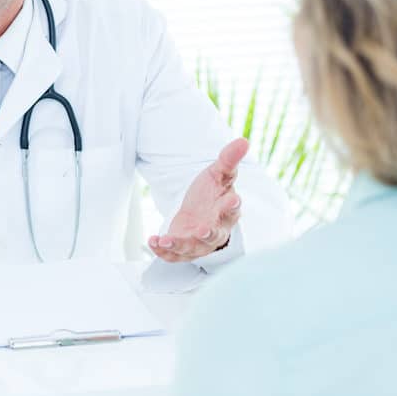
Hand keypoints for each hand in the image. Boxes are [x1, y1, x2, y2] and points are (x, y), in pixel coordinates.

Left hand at [148, 138, 245, 262]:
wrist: (199, 212)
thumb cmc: (212, 194)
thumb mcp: (218, 174)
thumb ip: (228, 159)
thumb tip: (243, 140)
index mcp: (227, 211)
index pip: (232, 209)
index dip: (232, 205)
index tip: (233, 200)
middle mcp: (215, 230)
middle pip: (215, 235)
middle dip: (209, 233)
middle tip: (203, 230)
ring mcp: (199, 242)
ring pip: (192, 247)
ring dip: (179, 245)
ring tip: (166, 240)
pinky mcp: (183, 249)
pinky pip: (174, 255)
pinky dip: (163, 251)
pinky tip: (153, 241)